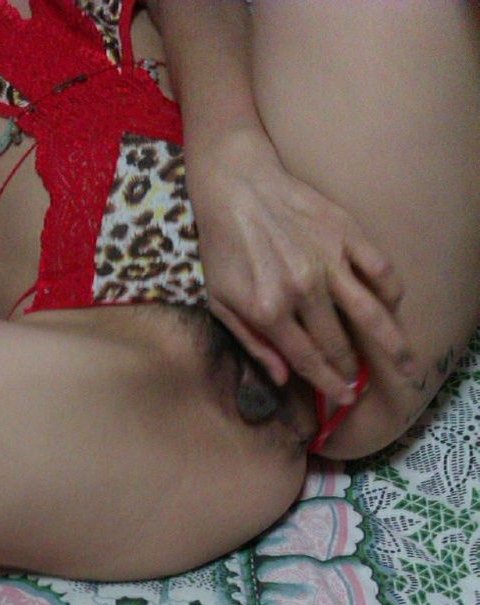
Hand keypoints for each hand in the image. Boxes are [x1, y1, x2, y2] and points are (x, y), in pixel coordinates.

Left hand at [186, 124, 411, 405]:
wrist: (235, 184)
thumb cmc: (222, 246)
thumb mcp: (220, 301)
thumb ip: (252, 342)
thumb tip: (283, 378)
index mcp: (268, 310)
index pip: (307, 361)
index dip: (328, 385)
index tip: (343, 399)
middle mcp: (302, 290)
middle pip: (338, 344)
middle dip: (351, 370)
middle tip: (359, 382)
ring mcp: (328, 261)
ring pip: (370, 313)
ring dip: (391, 343)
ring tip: (405, 362)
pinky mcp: (346, 234)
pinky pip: (381, 270)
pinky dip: (391, 293)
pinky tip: (392, 308)